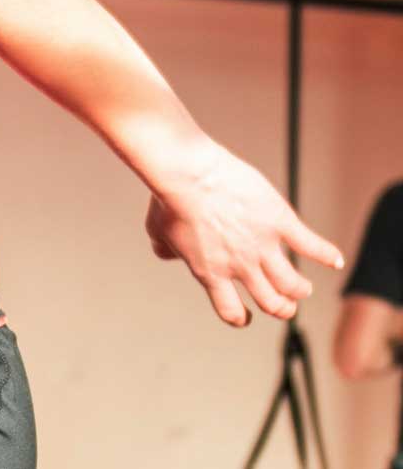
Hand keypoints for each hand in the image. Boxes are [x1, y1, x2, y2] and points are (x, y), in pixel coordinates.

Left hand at [143, 141, 344, 327]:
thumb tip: (166, 253)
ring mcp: (262, 246)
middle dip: (282, 309)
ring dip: (300, 289)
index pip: (231, 312)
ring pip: (293, 284)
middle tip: (286, 304)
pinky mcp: (280, 223)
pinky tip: (335, 260)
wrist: (186, 174)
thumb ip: (165, 250)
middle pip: (272, 303)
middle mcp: (240, 267)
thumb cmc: (168, 199)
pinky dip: (327, 255)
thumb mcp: (156, 231)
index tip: (247, 315)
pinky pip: (312, 245)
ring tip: (302, 287)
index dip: (241, 317)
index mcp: (210, 272)